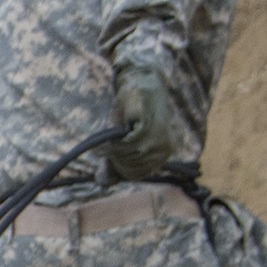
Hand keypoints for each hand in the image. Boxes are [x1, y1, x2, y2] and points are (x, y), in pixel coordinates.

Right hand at [106, 61, 182, 180]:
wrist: (140, 84)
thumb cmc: (130, 112)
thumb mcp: (121, 141)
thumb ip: (114, 161)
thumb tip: (102, 182)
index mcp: (161, 155)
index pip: (137, 174)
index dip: (119, 171)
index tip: (107, 162)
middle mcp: (164, 149)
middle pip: (132, 167)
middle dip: (115, 162)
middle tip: (102, 152)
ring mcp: (159, 139)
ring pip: (130, 157)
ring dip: (114, 153)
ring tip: (104, 147)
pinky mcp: (150, 128)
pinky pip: (129, 145)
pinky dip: (115, 145)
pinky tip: (108, 141)